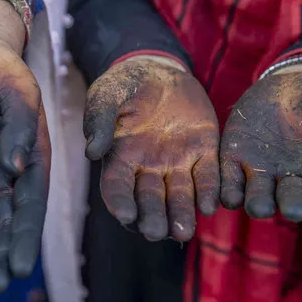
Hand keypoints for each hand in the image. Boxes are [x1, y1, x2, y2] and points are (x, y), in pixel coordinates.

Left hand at [0, 0, 50, 293]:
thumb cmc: (2, 70)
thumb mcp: (16, 90)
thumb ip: (21, 126)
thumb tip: (18, 168)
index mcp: (33, 160)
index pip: (31, 207)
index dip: (25, 238)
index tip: (20, 269)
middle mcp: (10, 176)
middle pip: (5, 224)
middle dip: (0, 255)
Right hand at [85, 56, 219, 240]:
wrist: (159, 70)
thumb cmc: (125, 84)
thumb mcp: (106, 96)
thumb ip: (99, 121)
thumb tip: (92, 152)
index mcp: (120, 159)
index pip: (117, 188)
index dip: (120, 203)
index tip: (126, 216)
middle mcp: (148, 169)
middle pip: (150, 200)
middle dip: (153, 217)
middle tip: (156, 232)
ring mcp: (177, 163)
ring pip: (180, 196)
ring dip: (181, 214)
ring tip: (183, 231)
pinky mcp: (203, 153)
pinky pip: (208, 176)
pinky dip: (209, 191)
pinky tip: (210, 205)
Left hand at [220, 70, 301, 221]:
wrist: (285, 87)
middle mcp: (293, 183)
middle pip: (293, 202)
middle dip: (293, 206)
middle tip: (293, 208)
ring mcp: (262, 176)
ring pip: (259, 200)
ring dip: (258, 205)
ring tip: (259, 206)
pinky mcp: (235, 165)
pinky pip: (230, 185)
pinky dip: (227, 192)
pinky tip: (226, 197)